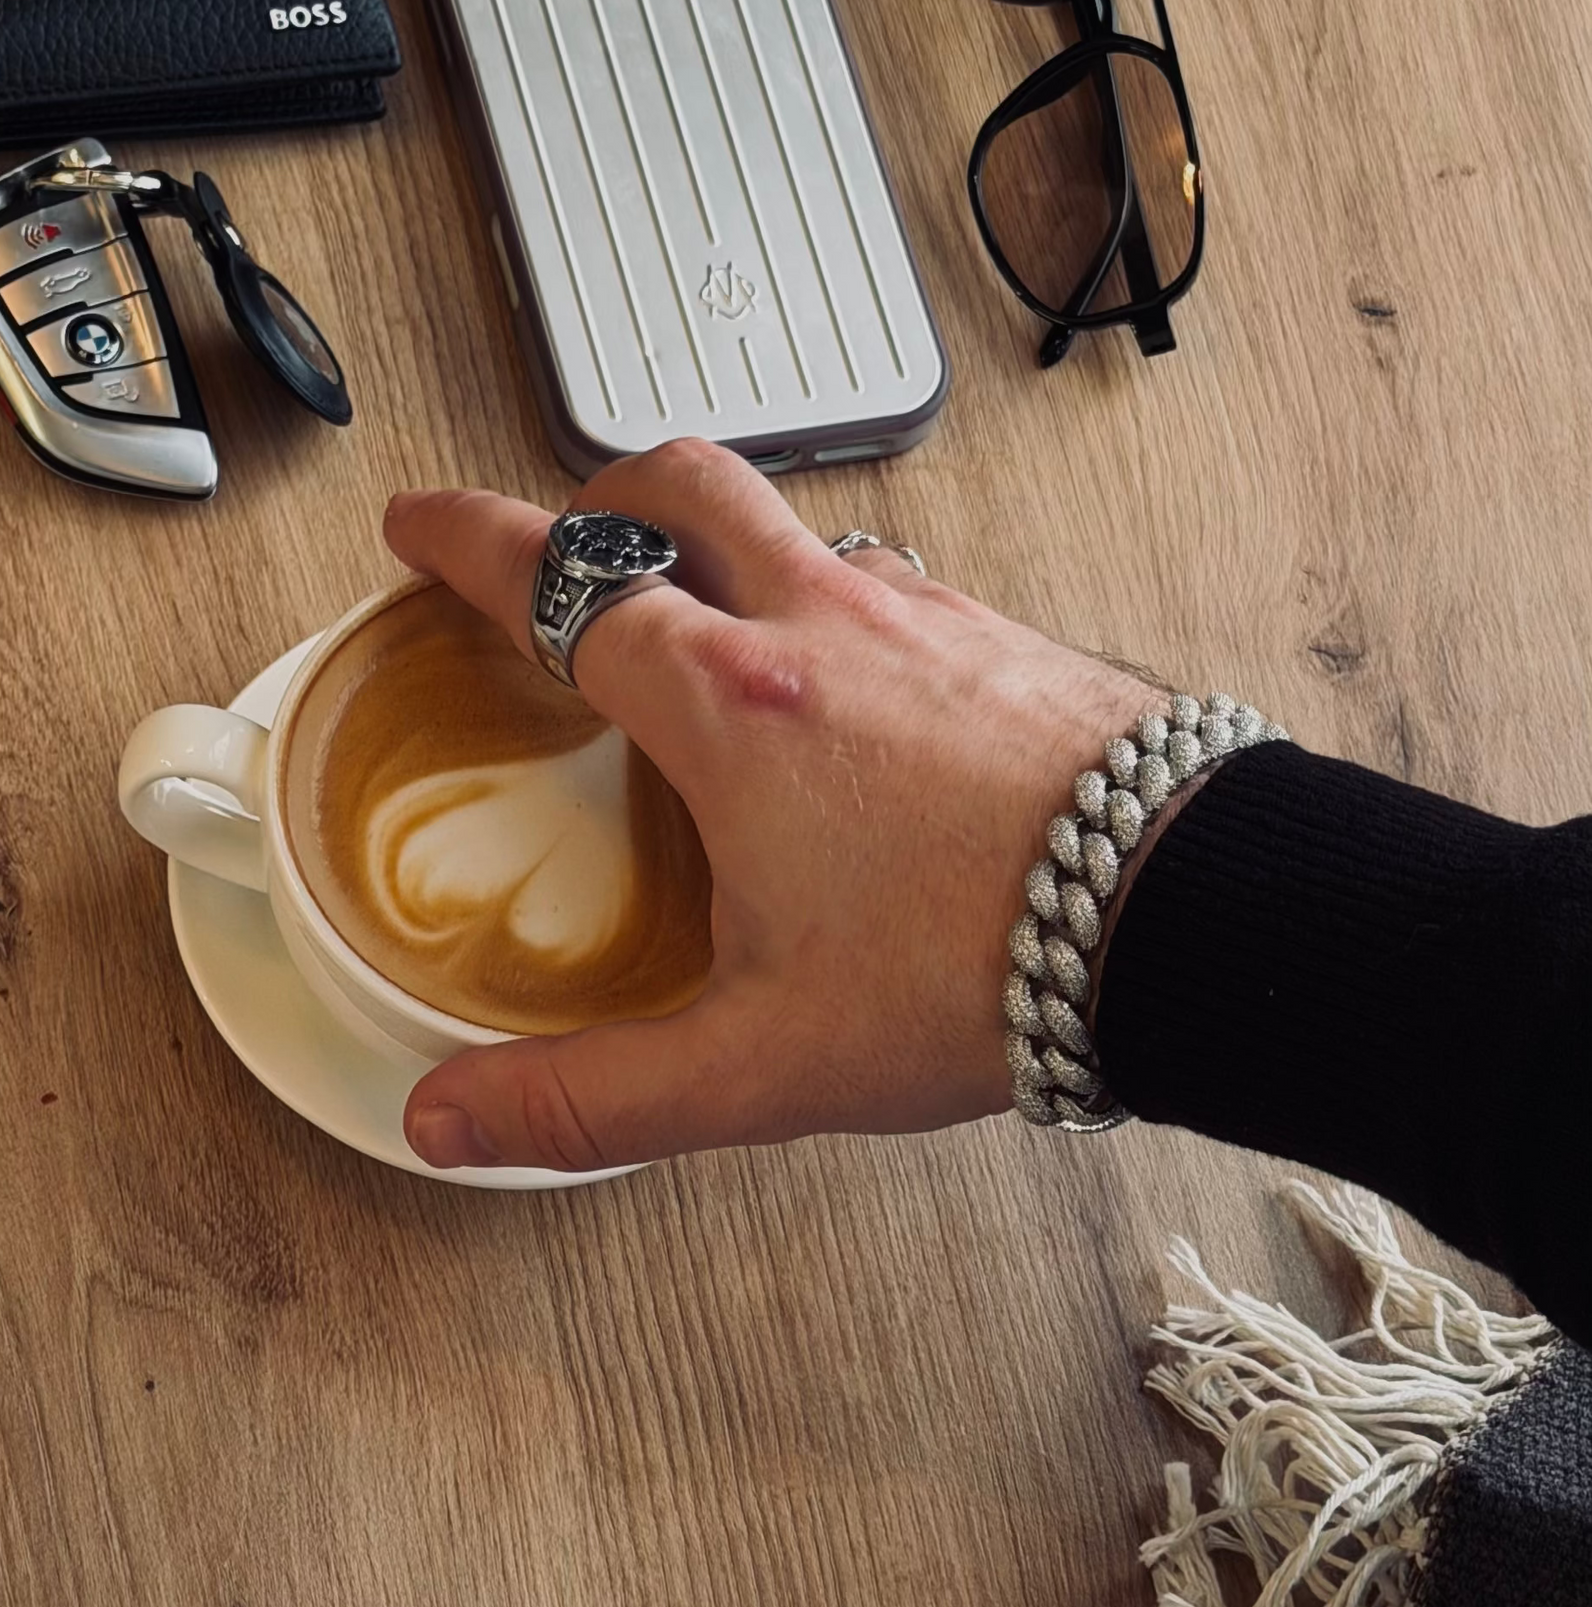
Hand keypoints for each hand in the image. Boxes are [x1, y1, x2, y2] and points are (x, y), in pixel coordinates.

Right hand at [382, 440, 1155, 1170]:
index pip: (562, 581)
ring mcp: (920, 615)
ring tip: (699, 613)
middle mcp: (819, 628)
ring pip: (789, 522)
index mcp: (731, 707)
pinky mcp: (999, 635)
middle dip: (595, 488)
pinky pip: (884, 575)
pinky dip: (825, 593)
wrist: (1188, 916)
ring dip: (719, 537)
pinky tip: (846, 680)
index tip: (418, 523)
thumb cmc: (981, 971)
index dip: (468, 540)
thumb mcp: (760, 1061)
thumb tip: (451, 1122)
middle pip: (678, 484)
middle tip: (558, 530)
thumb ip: (593, 1096)